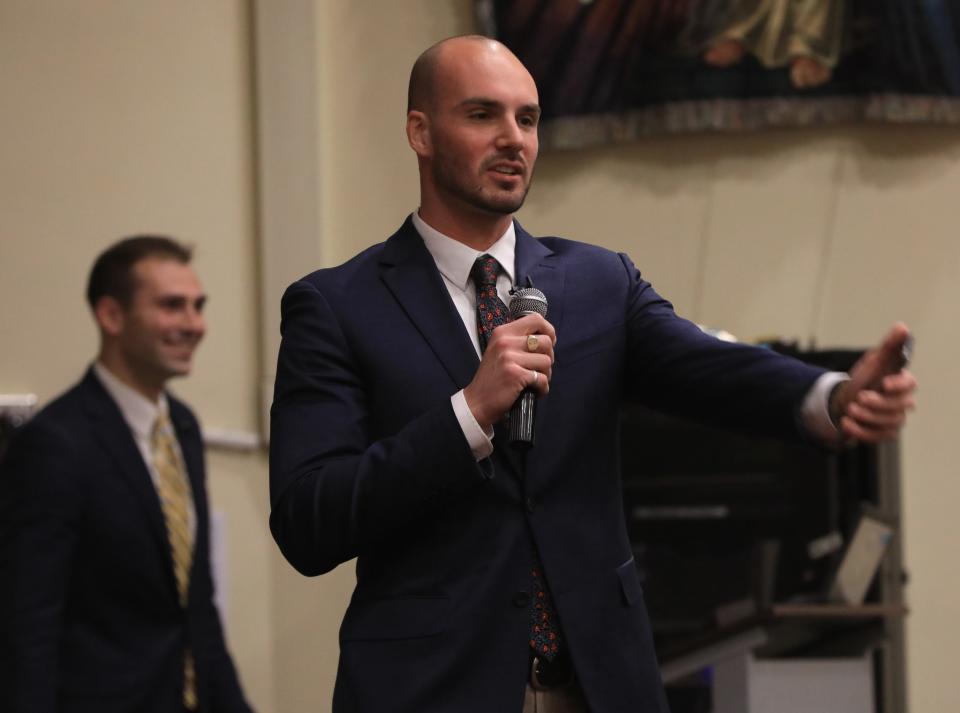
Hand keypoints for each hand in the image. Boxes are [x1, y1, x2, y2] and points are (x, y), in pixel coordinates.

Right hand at [463, 314, 555, 429]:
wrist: (477, 402)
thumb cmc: (493, 378)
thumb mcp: (500, 350)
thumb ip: (519, 340)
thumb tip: (548, 338)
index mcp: (502, 332)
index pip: (536, 319)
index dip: (549, 331)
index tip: (546, 345)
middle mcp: (505, 341)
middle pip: (546, 342)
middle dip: (549, 357)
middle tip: (539, 368)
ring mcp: (509, 357)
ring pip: (547, 361)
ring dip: (546, 374)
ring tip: (535, 381)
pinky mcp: (515, 375)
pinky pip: (543, 378)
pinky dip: (542, 388)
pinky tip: (534, 391)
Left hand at [831, 322, 916, 442]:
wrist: (845, 399)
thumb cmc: (864, 378)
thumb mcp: (873, 360)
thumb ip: (889, 345)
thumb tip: (902, 326)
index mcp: (901, 383)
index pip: (910, 385)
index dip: (899, 385)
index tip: (885, 384)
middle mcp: (902, 403)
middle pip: (898, 407)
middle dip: (877, 404)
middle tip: (859, 398)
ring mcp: (894, 420)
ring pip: (888, 423)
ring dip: (866, 417)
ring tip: (849, 409)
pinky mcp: (884, 434)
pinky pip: (876, 437)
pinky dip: (860, 431)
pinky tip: (846, 423)